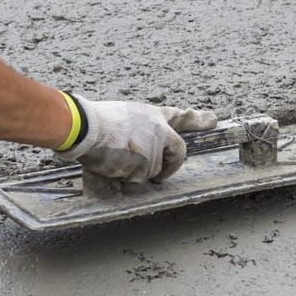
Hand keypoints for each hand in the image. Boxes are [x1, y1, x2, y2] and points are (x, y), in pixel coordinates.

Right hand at [58, 96, 217, 182]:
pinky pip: (137, 180)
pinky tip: (111, 165)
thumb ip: (137, 133)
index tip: (213, 120)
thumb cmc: (94, 123)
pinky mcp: (145, 162)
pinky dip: (124, 179)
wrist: (83, 126)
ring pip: (151, 171)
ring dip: (135, 173)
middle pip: (176, 153)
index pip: (179, 117)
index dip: (197, 119)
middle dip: (170, 168)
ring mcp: (153, 146)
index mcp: (151, 116)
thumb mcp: (122, 119)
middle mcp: (158, 129)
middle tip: (159, 177)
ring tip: (114, 159)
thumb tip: (139, 154)